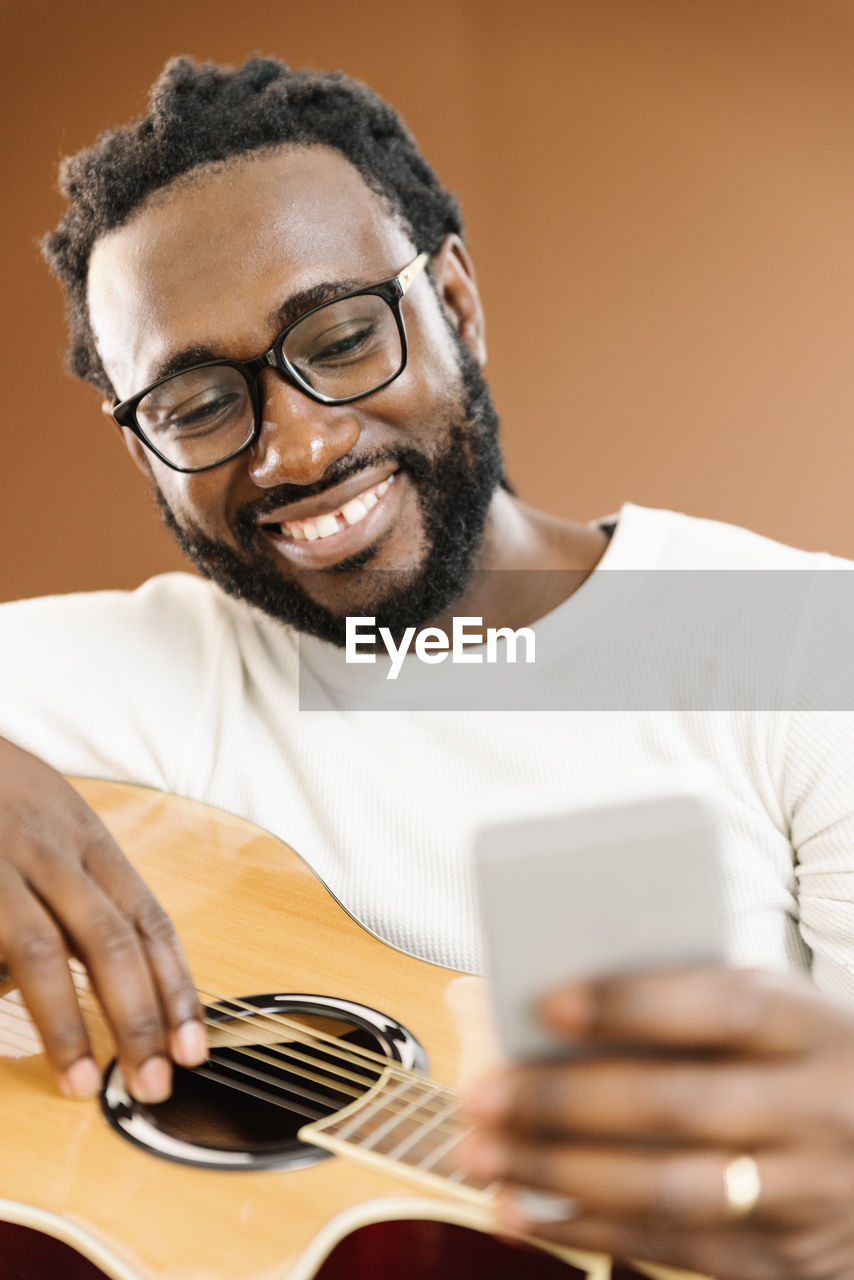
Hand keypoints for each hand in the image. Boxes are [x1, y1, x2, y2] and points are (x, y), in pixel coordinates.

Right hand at [0, 738, 205, 1100]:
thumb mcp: (51, 817)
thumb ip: (79, 887)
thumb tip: (115, 971)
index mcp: (86, 838)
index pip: (148, 920)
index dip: (176, 986)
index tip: (194, 1044)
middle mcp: (49, 849)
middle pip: (110, 941)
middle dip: (138, 1018)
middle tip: (154, 1082)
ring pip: (39, 952)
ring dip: (66, 1025)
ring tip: (85, 1082)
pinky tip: (4, 1037)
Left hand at [459, 967, 853, 1278]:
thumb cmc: (798, 1067)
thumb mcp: (776, 1018)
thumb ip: (683, 998)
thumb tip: (543, 994)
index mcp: (813, 1028)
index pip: (724, 1007)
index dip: (635, 1004)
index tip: (548, 1003)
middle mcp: (818, 1111)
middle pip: (680, 1104)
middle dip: (566, 1099)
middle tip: (481, 1093)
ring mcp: (806, 1194)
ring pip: (668, 1188)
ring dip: (558, 1173)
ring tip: (480, 1154)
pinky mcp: (783, 1261)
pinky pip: (671, 1250)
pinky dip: (584, 1231)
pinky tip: (522, 1208)